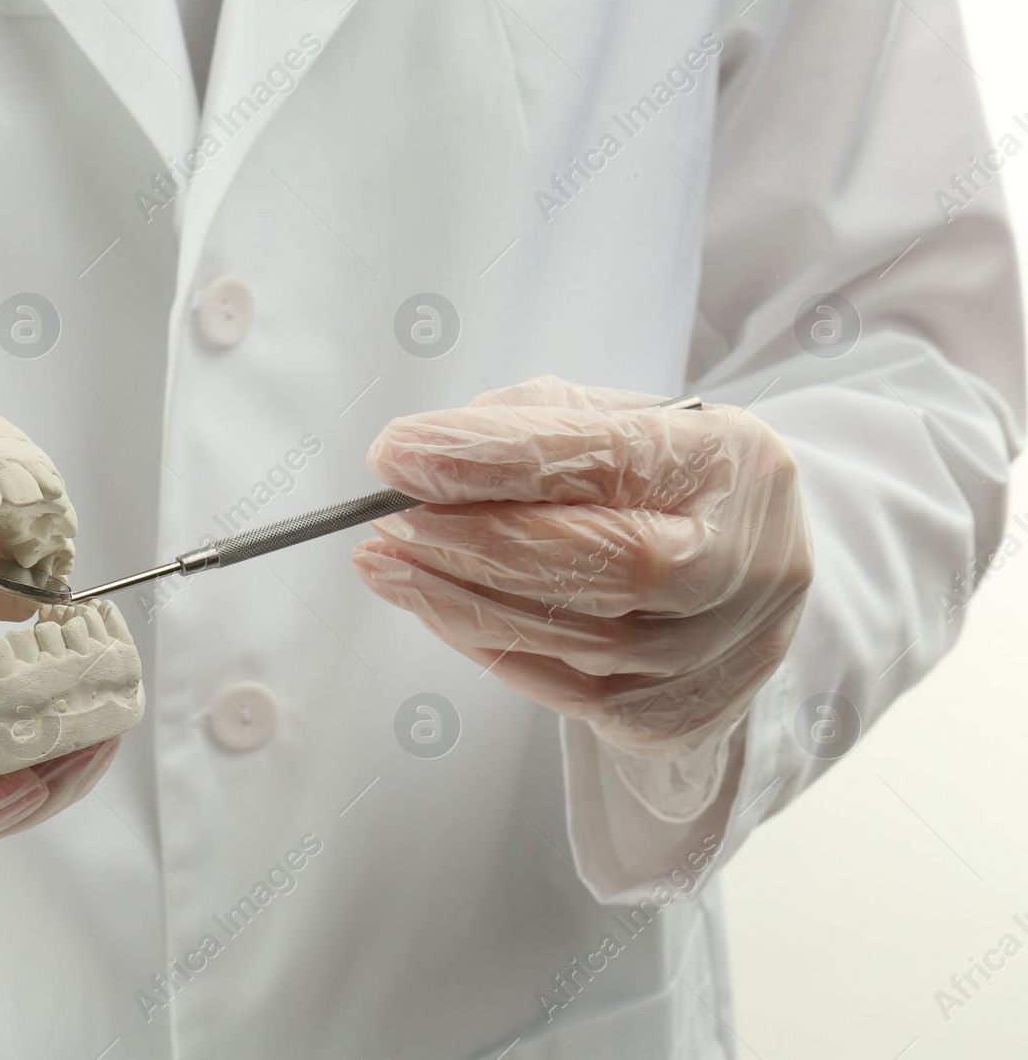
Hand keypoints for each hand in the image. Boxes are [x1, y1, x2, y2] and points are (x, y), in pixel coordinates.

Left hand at [353, 376, 812, 760]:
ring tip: (387, 562)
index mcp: (733, 463)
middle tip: (386, 518)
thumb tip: (423, 458)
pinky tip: (436, 607)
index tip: (397, 453)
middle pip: (600, 561)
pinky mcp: (676, 714)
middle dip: (469, 538)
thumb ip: (531, 426)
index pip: (605, 457)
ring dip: (457, 599)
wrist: (748, 572)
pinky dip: (486, 645)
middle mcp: (742, 563)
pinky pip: (563, 690)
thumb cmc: (666, 486)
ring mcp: (717, 652)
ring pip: (573, 637)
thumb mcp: (616, 421)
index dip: (491, 458)